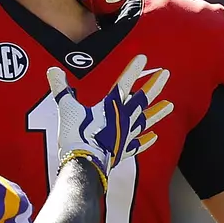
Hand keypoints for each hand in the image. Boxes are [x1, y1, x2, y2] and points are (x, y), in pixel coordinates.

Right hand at [46, 55, 173, 187]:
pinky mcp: (122, 151)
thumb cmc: (76, 135)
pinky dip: (146, 141)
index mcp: (111, 106)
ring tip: (170, 105)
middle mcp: (123, 119)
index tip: (144, 57)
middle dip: (154, 86)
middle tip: (166, 75)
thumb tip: (52, 70)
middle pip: (142, 99)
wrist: (84, 165)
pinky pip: (138, 145)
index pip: (124, 83)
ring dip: (158, 112)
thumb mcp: (67, 109)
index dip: (133, 70)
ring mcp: (125, 136)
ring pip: (146, 121)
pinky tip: (155, 136)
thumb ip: (61, 89)